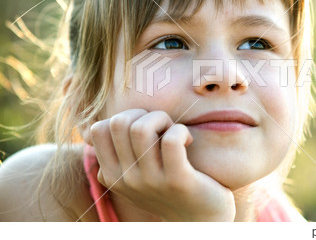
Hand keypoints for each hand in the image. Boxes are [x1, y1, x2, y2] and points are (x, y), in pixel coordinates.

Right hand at [89, 109, 235, 220]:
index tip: (145, 128)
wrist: (199, 219)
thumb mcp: (136, 174)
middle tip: (162, 128)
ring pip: (141, 128)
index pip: (98, 129)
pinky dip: (181, 130)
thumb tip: (104, 125)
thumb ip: (119, 155)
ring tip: (175, 132)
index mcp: (112, 175)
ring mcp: (150, 181)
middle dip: (144, 114)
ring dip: (162, 119)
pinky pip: (171, 140)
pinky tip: (188, 141)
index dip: (124, 117)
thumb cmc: (168, 187)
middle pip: (118, 122)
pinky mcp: (177, 180)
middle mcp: (126, 179)